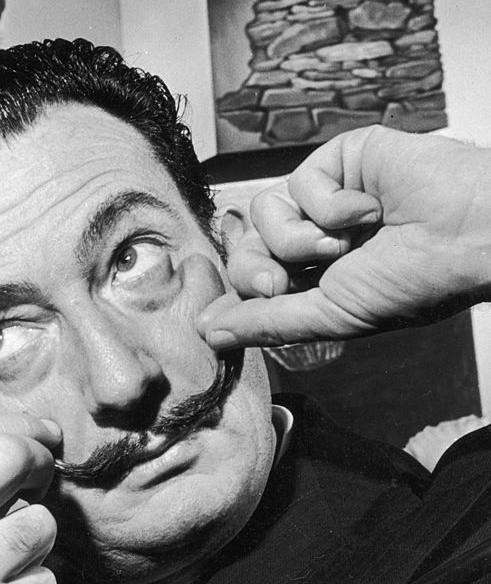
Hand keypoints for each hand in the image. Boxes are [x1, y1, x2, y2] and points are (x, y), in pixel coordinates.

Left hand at [198, 126, 490, 349]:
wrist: (469, 234)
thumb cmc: (415, 280)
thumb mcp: (331, 315)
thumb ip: (266, 322)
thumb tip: (209, 332)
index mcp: (314, 276)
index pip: (249, 279)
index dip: (242, 290)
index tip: (253, 302)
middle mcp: (313, 236)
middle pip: (244, 248)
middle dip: (260, 268)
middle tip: (290, 277)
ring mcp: (323, 197)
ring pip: (263, 215)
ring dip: (302, 237)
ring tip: (350, 241)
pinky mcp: (335, 161)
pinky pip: (296, 184)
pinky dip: (332, 205)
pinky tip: (372, 208)